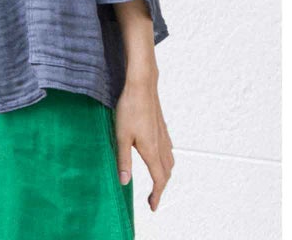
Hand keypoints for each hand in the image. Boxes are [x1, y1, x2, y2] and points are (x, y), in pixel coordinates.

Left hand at [114, 78, 173, 211]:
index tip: (152, 206)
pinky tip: (159, 155)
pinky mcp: (162, 126)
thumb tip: (124, 182)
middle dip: (161, 187)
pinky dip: (166, 160)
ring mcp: (163, 135)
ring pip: (169, 161)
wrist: (141, 86)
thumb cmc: (129, 109)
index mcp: (151, 151)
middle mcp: (161, 145)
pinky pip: (168, 149)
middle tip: (153, 197)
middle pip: (167, 173)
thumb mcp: (121, 136)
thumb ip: (123, 160)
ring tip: (156, 180)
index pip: (159, 180)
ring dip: (165, 174)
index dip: (157, 195)